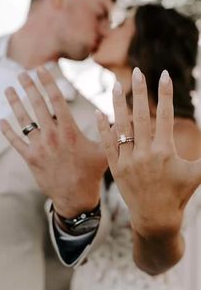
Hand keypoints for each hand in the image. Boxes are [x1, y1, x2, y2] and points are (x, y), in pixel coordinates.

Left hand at [0, 67, 106, 217]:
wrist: (75, 197)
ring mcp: (39, 147)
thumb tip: (120, 114)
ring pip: (24, 120)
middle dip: (29, 87)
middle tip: (22, 74)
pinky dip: (8, 131)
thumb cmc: (91, 173)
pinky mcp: (30, 158)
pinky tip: (1, 121)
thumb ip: (110, 132)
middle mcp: (52, 136)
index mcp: (69, 130)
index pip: (56, 100)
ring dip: (15, 103)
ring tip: (8, 90)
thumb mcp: (104, 150)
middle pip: (38, 105)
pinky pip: (16, 142)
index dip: (48, 82)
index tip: (41, 70)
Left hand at [97, 67, 200, 239]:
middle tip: (136, 71)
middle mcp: (144, 154)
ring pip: (122, 127)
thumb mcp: (197, 174)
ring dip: (118, 105)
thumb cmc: (179, 194)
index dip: (165, 94)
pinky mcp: (116, 168)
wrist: (155, 218)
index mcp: (164, 151)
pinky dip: (103, 128)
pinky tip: (98, 112)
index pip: (164, 116)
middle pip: (141, 116)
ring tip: (116, 85)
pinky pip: (107, 145)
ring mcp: (128, 161)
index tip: (164, 74)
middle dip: (139, 92)